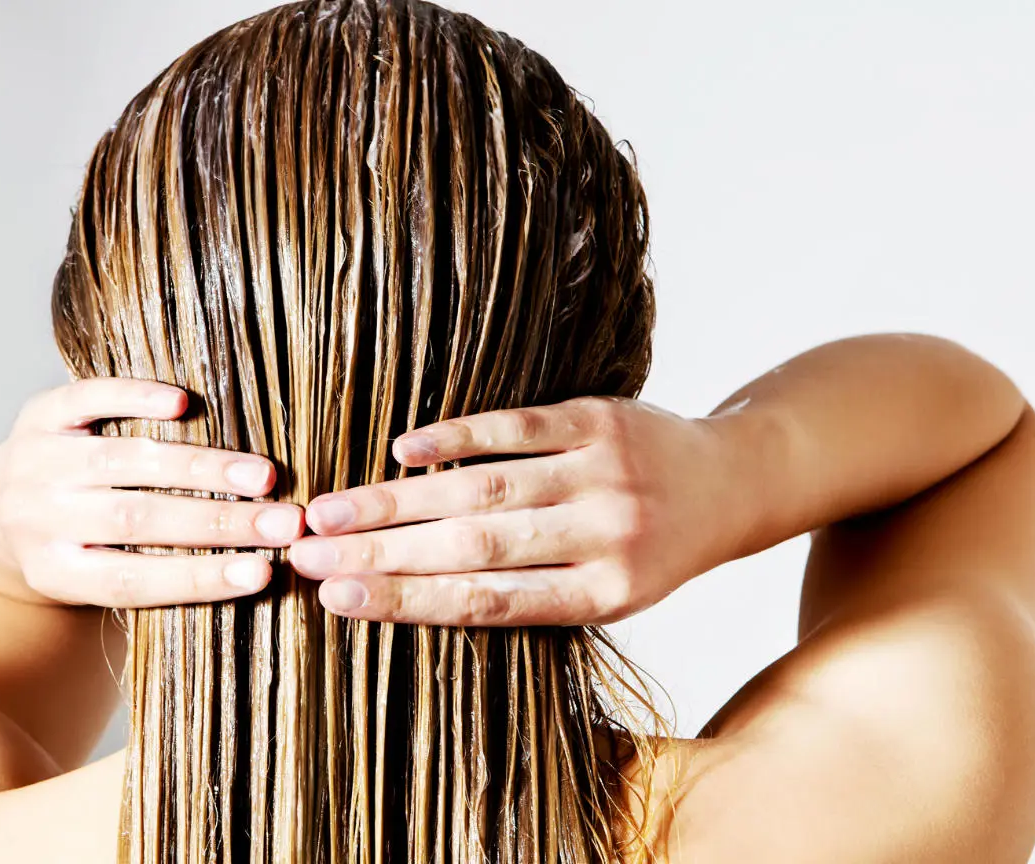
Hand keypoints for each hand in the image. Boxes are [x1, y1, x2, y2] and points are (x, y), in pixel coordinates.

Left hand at [0, 378, 304, 606]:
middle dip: (219, 523)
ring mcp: (36, 463)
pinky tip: (184, 403)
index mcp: (55, 574)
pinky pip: (87, 400)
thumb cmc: (74, 551)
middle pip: (138, 521)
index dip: (200, 578)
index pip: (135, 580)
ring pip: (125, 461)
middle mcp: (38, 519)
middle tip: (285, 523)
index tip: (263, 572)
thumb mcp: (94, 578)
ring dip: (201, 468)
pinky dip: (135, 400)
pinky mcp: (38, 414)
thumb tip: (252, 572)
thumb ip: (153, 573)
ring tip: (261, 475)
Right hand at [288, 397, 746, 625]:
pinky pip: (515, 427)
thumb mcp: (604, 592)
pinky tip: (400, 450)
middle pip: (471, 548)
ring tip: (329, 511)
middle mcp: (604, 538)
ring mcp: (601, 474)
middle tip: (303, 555)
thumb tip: (403, 595)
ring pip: (483, 489)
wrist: (732, 482)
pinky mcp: (599, 419)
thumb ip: (523, 592)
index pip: (485, 604)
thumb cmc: (648, 550)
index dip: (405, 601)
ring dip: (397, 500)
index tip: (335, 600)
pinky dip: (454, 436)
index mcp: (602, 596)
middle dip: (379, 553)